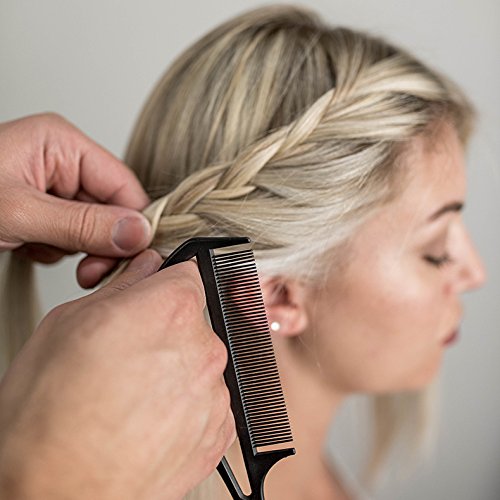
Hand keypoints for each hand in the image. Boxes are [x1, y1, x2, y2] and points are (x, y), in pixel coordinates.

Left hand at [0, 113, 151, 287]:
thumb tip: (138, 233)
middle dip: (102, 242)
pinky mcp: (42, 209)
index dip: (132, 222)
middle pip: (112, 207)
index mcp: (62, 144)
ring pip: (94, 225)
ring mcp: (52, 186)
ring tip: (45, 252)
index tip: (131, 256)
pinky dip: (59, 250)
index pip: (123, 185)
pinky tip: (33, 249)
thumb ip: (83, 224)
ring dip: (79, 249)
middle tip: (91, 271)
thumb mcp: (18, 213)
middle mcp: (62, 162)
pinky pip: (72, 234)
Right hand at [0, 250, 234, 499]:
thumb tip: (145, 272)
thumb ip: (121, 288)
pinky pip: (206, 402)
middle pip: (194, 320)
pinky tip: (147, 419)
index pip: (188, 273)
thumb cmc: (50, 420)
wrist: (56, 497)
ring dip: (174, 370)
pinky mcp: (219, 432)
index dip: (165, 282)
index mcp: (171, 309)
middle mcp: (203, 348)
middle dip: (165, 329)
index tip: (152, 296)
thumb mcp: (68, 324)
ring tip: (130, 395)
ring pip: (198, 363)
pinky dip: (184, 406)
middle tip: (125, 355)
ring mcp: (216, 393)